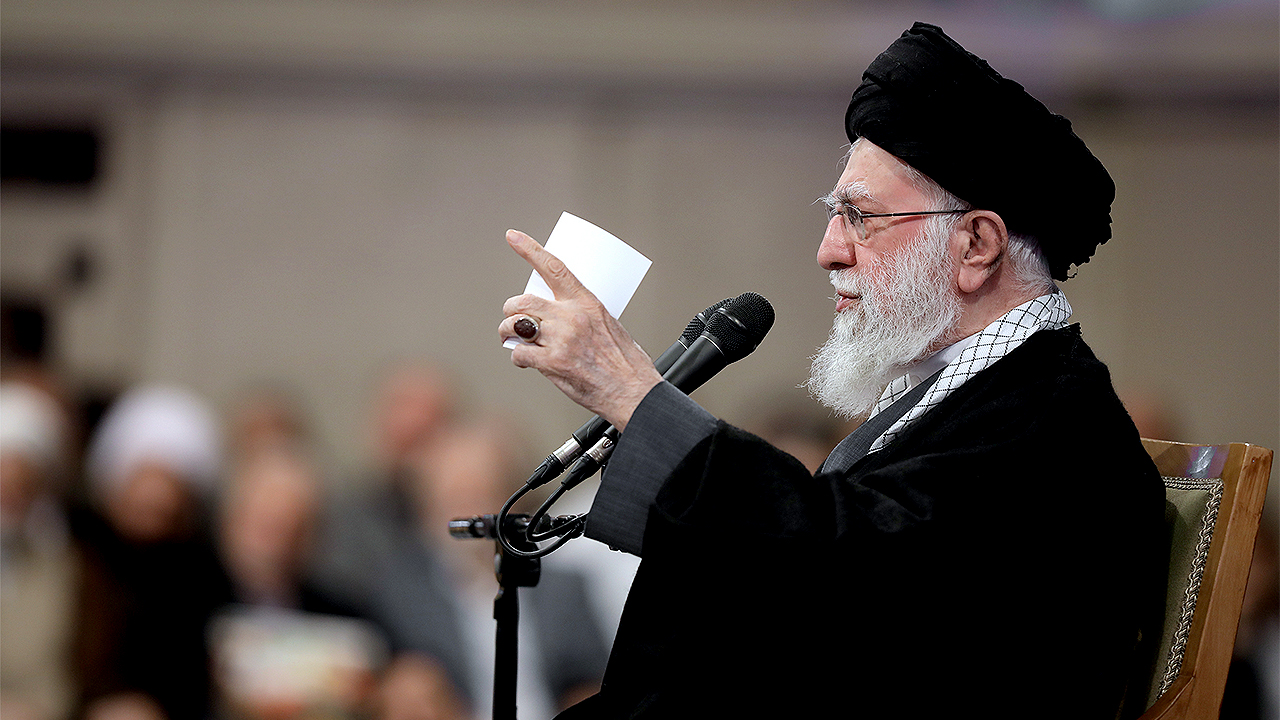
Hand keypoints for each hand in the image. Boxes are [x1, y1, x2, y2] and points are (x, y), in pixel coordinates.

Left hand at [499, 229, 661, 429]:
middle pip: (524, 301)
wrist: (633, 391)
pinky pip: (519, 353)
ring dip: (508, 332)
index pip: (554, 268)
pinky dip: (517, 357)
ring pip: (515, 325)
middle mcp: (571, 317)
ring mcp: (561, 340)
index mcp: (587, 303)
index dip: (530, 249)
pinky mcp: (553, 363)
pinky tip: (525, 361)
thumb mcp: (609, 325)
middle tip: (511, 319)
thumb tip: (557, 318)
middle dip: (511, 309)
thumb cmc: (626, 362)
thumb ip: (581, 316)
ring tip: (512, 338)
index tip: (513, 236)